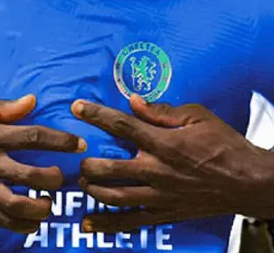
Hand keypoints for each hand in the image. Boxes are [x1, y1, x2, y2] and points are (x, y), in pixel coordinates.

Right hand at [0, 95, 86, 233]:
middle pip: (37, 175)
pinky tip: (33, 218)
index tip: (78, 144)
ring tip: (48, 200)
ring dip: (44, 205)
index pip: (34, 137)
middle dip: (56, 177)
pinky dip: (27, 225)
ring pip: (25, 205)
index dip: (61, 141)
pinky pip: (10, 223)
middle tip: (60, 175)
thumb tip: (31, 101)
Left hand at [74, 94, 273, 232]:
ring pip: (113, 196)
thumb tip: (133, 101)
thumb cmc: (225, 145)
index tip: (75, 108)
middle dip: (86, 162)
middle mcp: (157, 171)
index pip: (121, 126)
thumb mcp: (198, 117)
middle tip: (79, 155)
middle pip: (107, 168)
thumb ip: (162, 110)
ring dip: (92, 189)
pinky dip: (107, 224)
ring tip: (84, 180)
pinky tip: (87, 223)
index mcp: (164, 144)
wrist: (251, 182)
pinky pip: (131, 222)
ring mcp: (160, 196)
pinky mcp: (166, 213)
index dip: (95, 115)